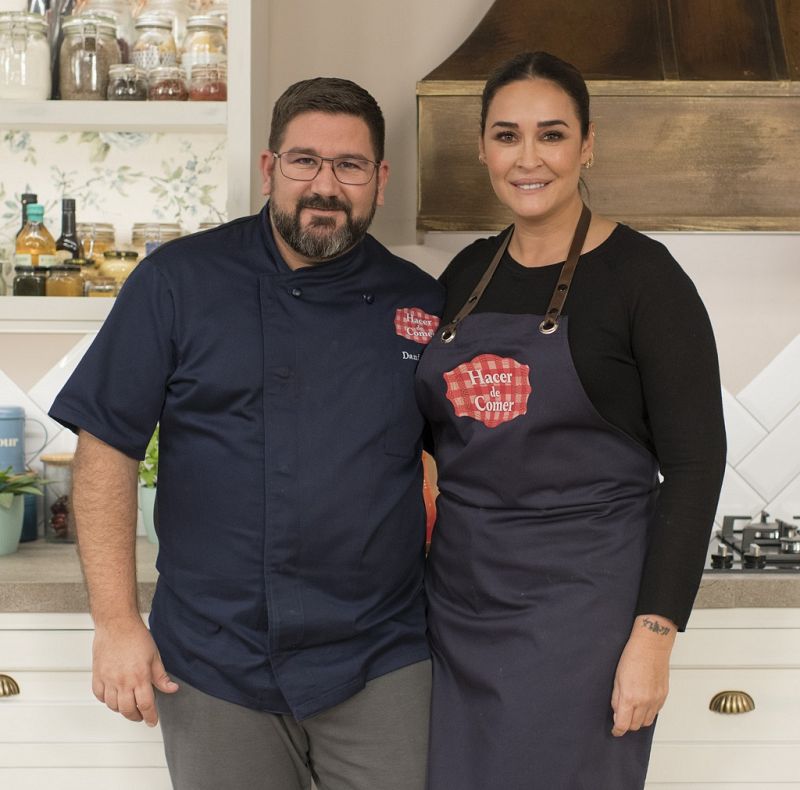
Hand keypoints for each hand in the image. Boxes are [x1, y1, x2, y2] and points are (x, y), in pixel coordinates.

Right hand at [91, 617, 178, 726]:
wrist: (117, 624)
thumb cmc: (136, 636)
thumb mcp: (155, 656)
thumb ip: (161, 676)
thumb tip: (172, 689)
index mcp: (140, 677)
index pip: (146, 705)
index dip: (150, 716)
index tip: (152, 721)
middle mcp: (123, 681)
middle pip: (128, 710)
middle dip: (136, 716)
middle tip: (141, 716)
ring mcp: (108, 679)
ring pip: (113, 706)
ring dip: (121, 710)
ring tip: (129, 706)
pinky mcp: (97, 675)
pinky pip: (99, 695)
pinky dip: (106, 700)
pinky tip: (113, 697)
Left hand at [610, 614, 675, 736]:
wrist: (651, 646)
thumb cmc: (632, 656)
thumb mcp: (617, 677)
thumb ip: (616, 697)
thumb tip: (616, 712)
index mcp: (630, 697)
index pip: (623, 724)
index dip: (617, 730)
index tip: (614, 730)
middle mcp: (644, 702)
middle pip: (635, 726)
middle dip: (626, 725)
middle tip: (620, 717)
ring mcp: (656, 700)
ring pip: (646, 722)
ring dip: (638, 720)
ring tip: (631, 711)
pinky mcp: (664, 696)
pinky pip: (655, 712)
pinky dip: (648, 713)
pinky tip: (642, 704)